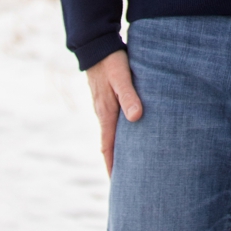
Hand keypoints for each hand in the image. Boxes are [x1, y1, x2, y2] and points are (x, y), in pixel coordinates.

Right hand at [85, 50, 142, 176]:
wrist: (95, 43)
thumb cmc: (110, 60)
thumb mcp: (121, 76)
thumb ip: (129, 96)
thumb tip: (135, 118)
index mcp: (105, 113)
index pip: (108, 147)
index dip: (112, 167)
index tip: (118, 187)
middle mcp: (103, 113)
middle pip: (109, 145)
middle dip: (116, 164)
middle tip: (127, 184)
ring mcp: (104, 106)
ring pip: (112, 135)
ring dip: (119, 150)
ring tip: (131, 165)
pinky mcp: (108, 99)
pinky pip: (113, 124)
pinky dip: (120, 136)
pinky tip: (130, 136)